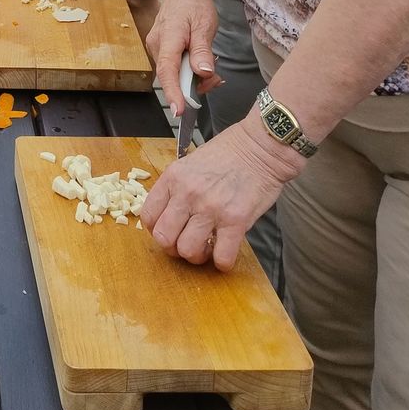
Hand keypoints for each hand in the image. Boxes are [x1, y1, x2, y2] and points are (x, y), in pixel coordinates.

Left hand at [140, 115, 304, 270]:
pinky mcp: (236, 220)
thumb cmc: (227, 153)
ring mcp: (211, 208)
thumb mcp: (190, 163)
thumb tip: (170, 216)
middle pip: (164, 239)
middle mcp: (187, 194)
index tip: (170, 231)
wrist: (260, 147)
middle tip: (188, 243)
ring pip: (188, 251)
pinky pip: (222, 257)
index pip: (149, 216)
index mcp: (173, 178)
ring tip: (208, 248)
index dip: (157, 230)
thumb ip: (177, 188)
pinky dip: (222, 262)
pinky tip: (226, 252)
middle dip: (174, 248)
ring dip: (198, 256)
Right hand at [145, 0, 221, 116]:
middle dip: (192, 86)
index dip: (173, 92)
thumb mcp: (205, 25)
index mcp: (168, 38)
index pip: (167, 70)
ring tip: (211, 70)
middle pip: (171, 76)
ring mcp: (156, 47)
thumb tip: (202, 73)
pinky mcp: (160, 49)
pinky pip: (173, 67)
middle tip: (215, 80)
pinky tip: (200, 64)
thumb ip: (202, 51)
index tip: (179, 110)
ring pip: (172, 73)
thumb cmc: (194, 3)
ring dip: (192, 78)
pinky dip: (187, 71)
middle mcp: (156, 45)